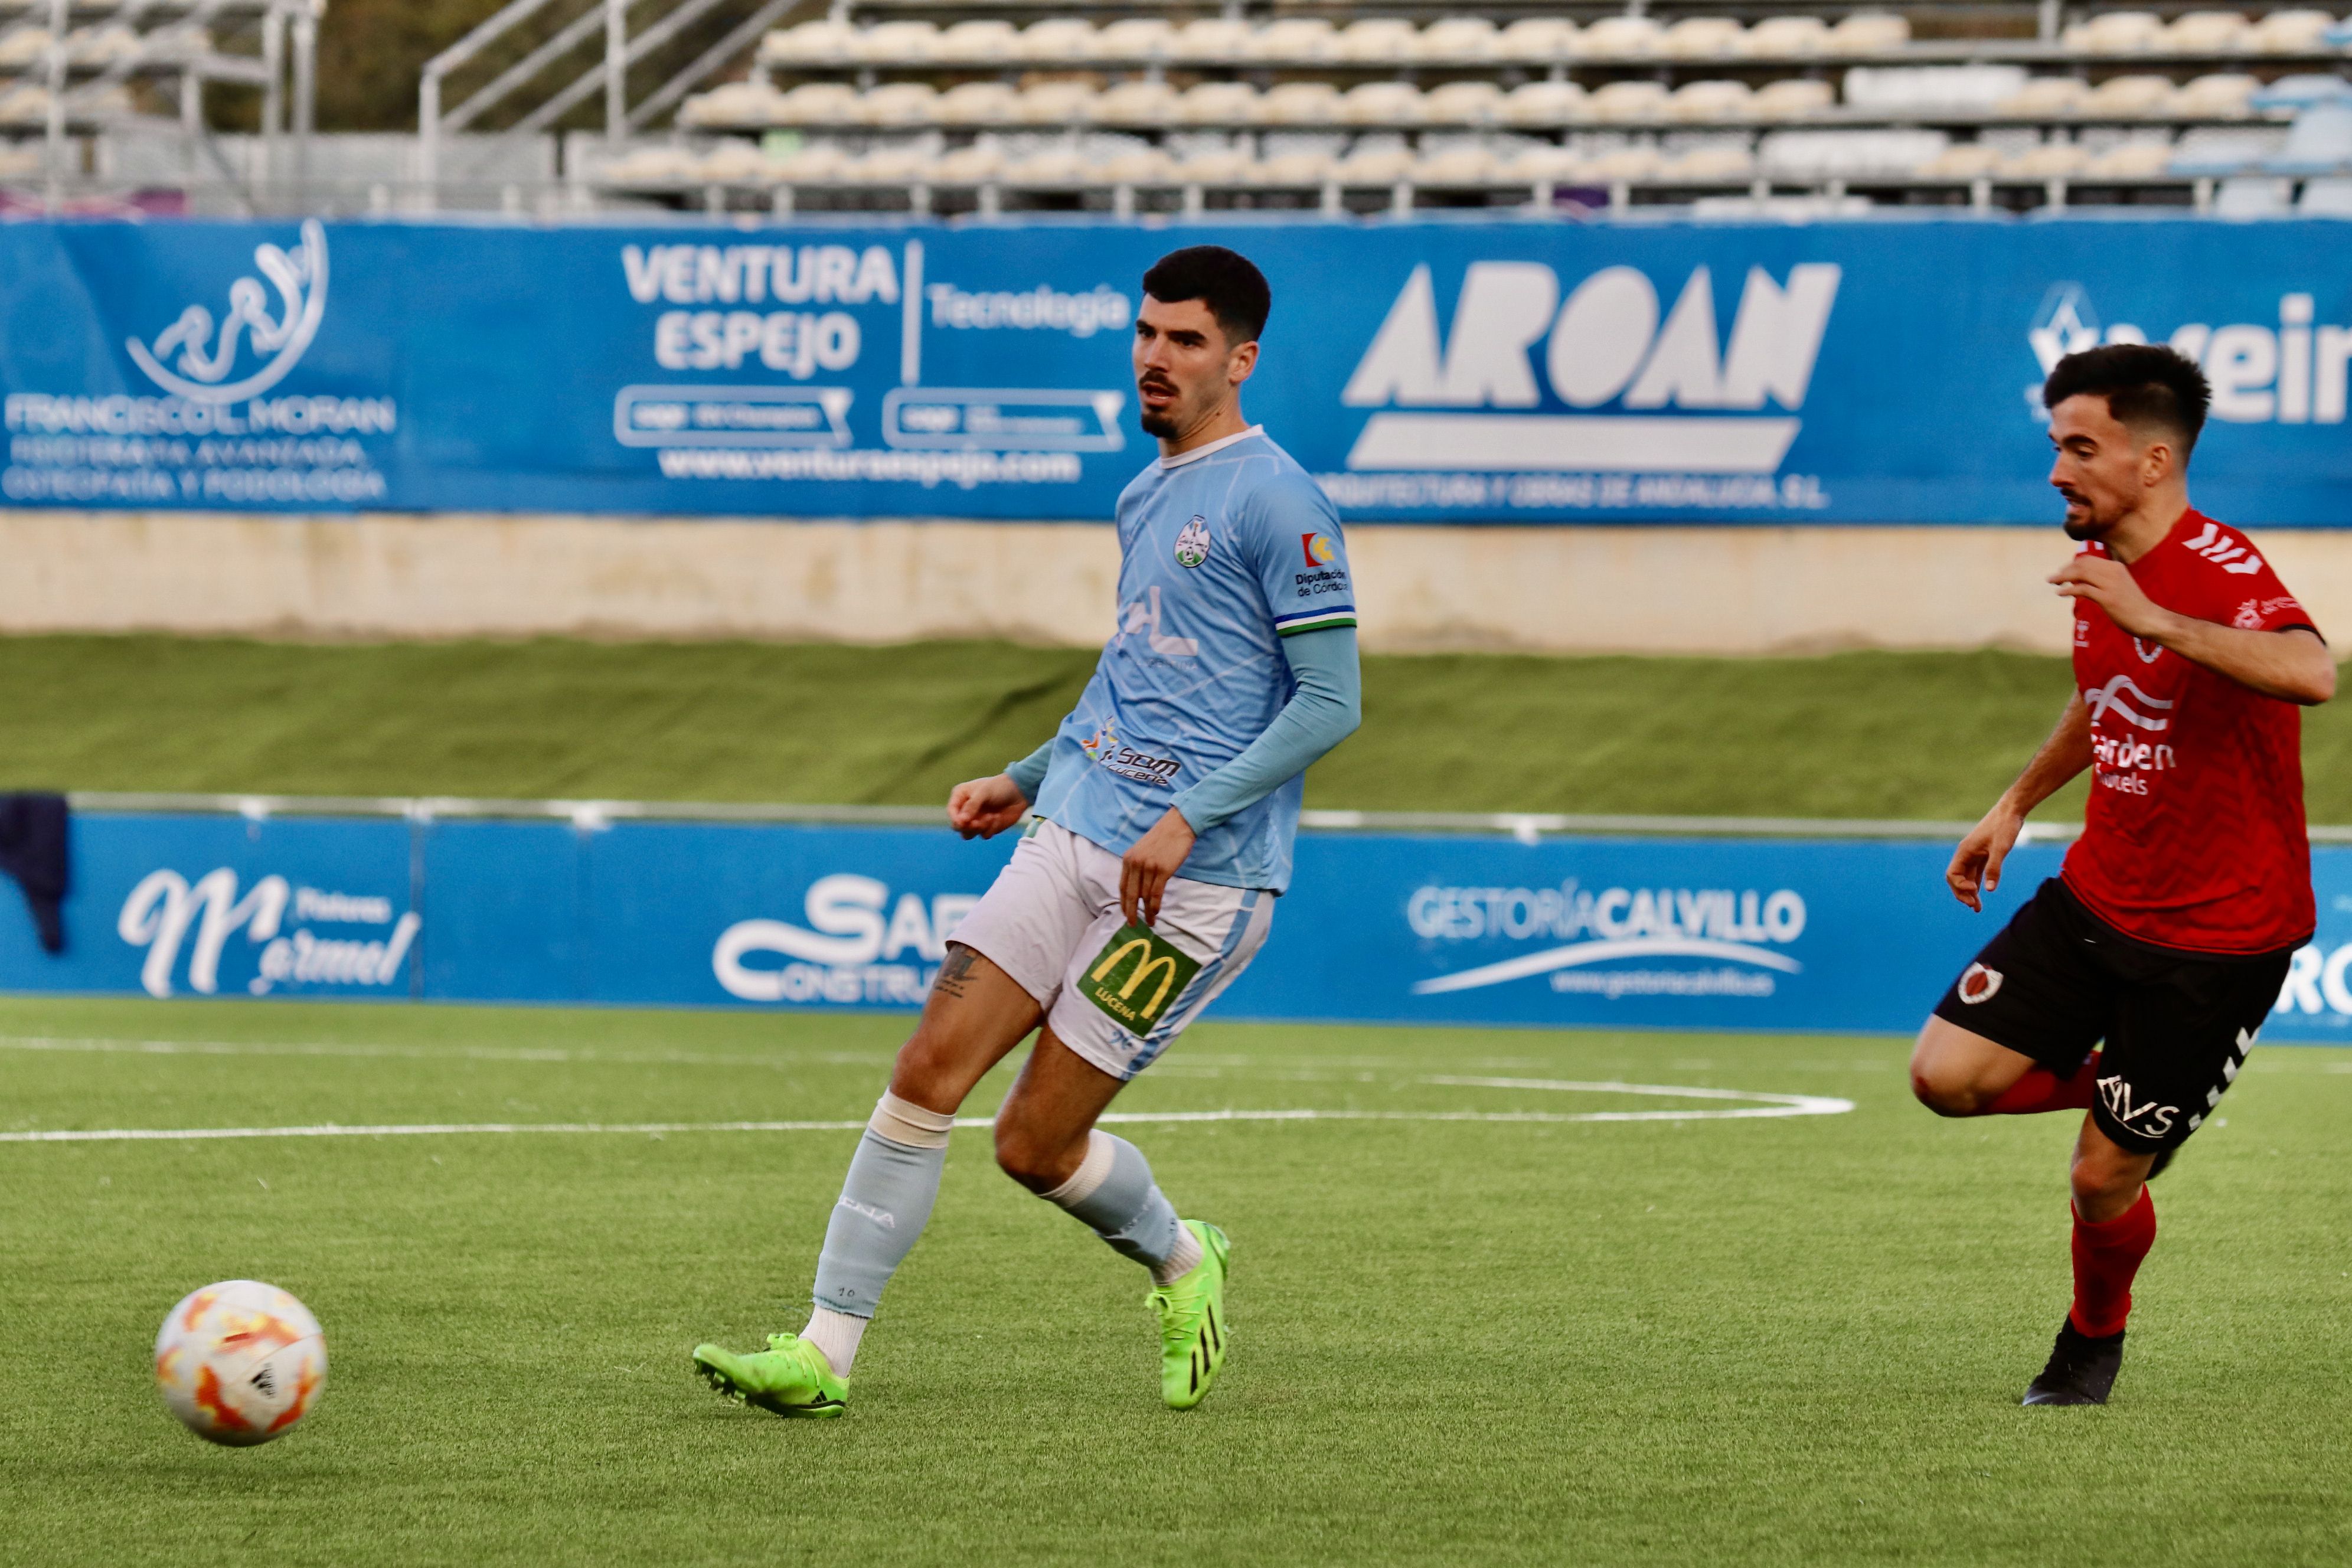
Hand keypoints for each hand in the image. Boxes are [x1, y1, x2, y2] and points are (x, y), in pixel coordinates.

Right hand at [946, 774, 1030, 839]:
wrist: (1020, 791)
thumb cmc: (999, 787)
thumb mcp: (984, 792)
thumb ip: (972, 805)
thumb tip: (961, 821)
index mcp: (961, 797)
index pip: (952, 812)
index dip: (955, 819)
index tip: (964, 822)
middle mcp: (966, 810)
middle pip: (957, 827)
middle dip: (967, 826)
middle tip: (978, 823)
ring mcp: (977, 820)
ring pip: (969, 834)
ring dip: (979, 829)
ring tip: (991, 817)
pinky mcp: (988, 827)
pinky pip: (984, 835)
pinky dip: (991, 828)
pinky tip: (998, 817)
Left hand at [1119, 808, 1196, 927]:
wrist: (1178, 825)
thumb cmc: (1163, 838)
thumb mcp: (1142, 850)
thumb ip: (1137, 867)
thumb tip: (1138, 888)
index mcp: (1128, 859)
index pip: (1122, 886)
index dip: (1124, 903)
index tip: (1126, 914)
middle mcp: (1135, 863)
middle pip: (1130, 894)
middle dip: (1131, 912)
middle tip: (1132, 924)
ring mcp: (1148, 866)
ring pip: (1144, 895)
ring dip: (1147, 911)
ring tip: (1150, 921)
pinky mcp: (1163, 869)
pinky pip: (1156, 892)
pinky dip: (1155, 905)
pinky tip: (1156, 912)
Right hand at [1947, 805, 2023, 912]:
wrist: (2011, 810)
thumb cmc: (2004, 826)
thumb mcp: (2000, 848)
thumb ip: (1994, 869)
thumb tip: (1989, 890)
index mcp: (1964, 851)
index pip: (1952, 874)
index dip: (1960, 887)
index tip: (1975, 892)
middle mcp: (1966, 854)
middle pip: (1957, 879)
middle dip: (1963, 894)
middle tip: (1975, 907)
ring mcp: (1974, 854)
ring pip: (1966, 877)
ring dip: (1970, 892)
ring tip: (1977, 908)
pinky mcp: (1983, 854)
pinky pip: (1975, 873)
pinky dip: (1977, 884)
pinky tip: (1982, 894)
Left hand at [2049, 555, 2175, 640]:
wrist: (2149, 618)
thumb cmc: (2133, 606)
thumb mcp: (2119, 587)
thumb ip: (2104, 581)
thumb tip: (2083, 583)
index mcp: (2116, 567)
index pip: (2088, 560)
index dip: (2071, 565)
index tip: (2062, 573)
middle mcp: (2113, 572)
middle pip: (2081, 565)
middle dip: (2064, 570)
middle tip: (2051, 579)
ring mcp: (2111, 585)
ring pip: (2080, 574)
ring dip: (2062, 578)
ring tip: (2052, 583)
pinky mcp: (2108, 598)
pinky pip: (2083, 589)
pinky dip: (2069, 589)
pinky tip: (2060, 593)